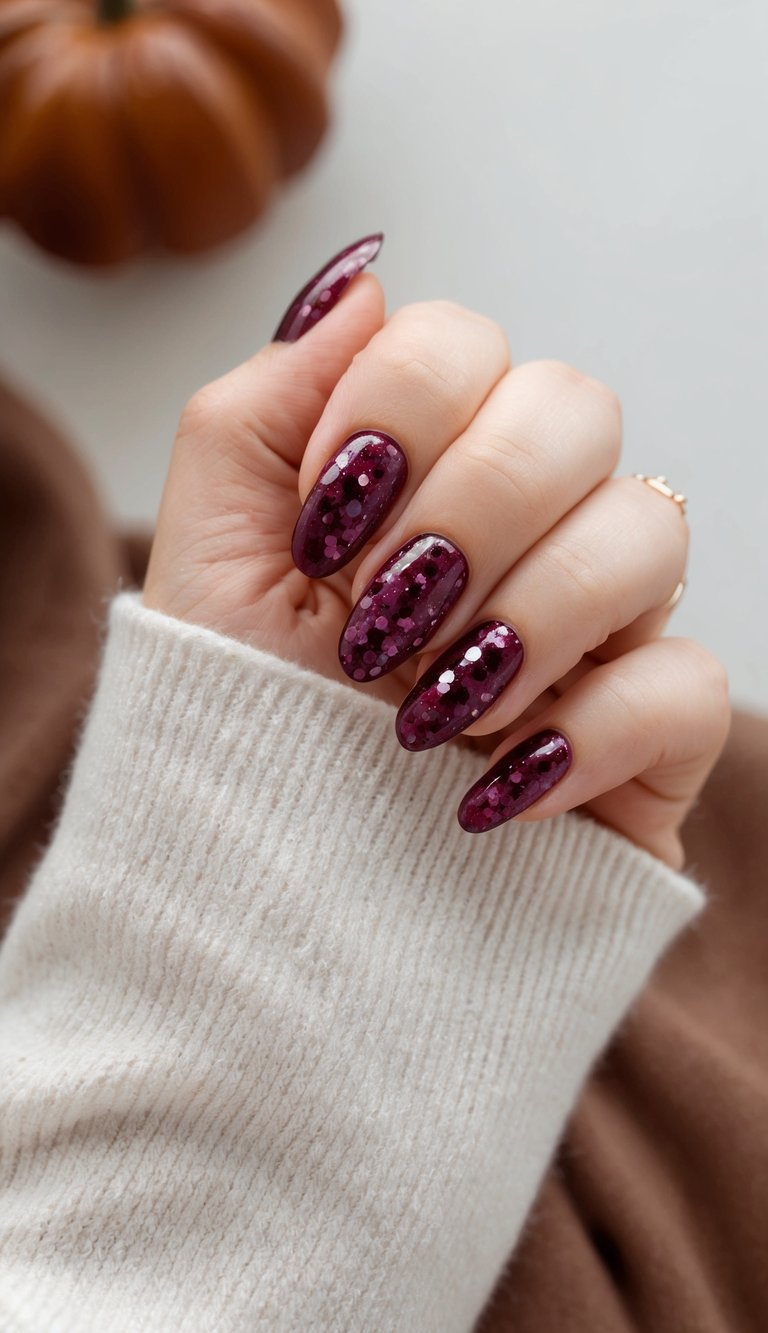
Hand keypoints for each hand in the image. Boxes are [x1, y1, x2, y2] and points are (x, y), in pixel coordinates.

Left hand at [144, 239, 729, 867]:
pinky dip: (585, 735)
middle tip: (379, 616)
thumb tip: (363, 287)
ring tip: (425, 714)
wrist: (268, 898)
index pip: (465, 344)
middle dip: (468, 509)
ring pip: (651, 530)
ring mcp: (594, 626)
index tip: (329, 521)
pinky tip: (491, 791)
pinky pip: (691, 681)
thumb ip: (265, 405)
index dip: (401, 415)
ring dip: (521, 621)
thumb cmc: (236, 728)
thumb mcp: (208, 558)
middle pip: (577, 407)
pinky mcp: (649, 734)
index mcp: (420, 470)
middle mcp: (521, 528)